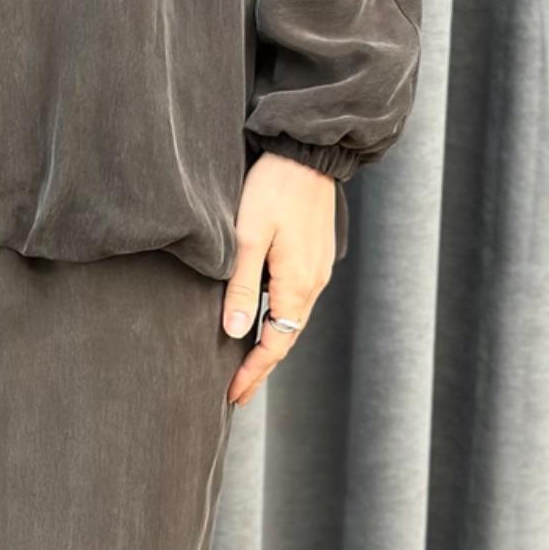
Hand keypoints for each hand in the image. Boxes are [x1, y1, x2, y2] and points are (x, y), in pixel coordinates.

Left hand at [221, 152, 336, 405]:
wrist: (309, 154)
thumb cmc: (273, 190)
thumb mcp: (248, 238)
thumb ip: (240, 287)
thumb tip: (235, 333)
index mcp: (296, 286)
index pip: (274, 345)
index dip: (253, 373)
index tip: (232, 395)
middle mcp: (312, 284)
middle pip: (285, 338)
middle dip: (261, 367)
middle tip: (236, 392)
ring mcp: (316, 270)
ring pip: (291, 319)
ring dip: (269, 343)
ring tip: (245, 363)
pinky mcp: (313, 256)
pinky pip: (294, 300)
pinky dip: (276, 319)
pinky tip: (261, 320)